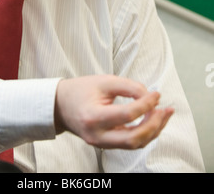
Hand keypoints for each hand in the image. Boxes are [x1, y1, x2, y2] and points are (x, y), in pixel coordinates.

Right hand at [54, 74, 172, 149]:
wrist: (60, 106)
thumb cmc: (81, 90)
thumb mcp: (103, 81)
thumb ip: (128, 87)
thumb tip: (150, 96)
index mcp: (93, 117)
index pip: (127, 115)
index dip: (146, 104)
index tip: (157, 94)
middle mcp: (97, 136)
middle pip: (134, 139)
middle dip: (154, 125)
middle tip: (165, 109)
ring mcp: (101, 144)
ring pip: (135, 144)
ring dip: (153, 130)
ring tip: (165, 113)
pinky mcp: (106, 145)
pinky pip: (130, 143)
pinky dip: (145, 133)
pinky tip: (153, 120)